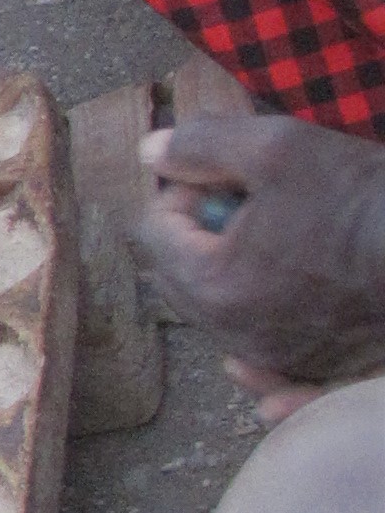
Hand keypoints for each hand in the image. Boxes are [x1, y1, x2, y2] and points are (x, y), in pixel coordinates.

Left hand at [137, 111, 384, 404]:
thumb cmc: (362, 201)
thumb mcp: (278, 148)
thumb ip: (202, 145)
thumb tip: (150, 153)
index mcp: (211, 287)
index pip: (155, 230)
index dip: (188, 188)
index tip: (232, 174)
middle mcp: (235, 338)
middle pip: (180, 273)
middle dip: (204, 232)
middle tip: (258, 200)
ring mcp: (277, 359)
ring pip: (221, 307)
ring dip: (234, 267)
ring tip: (287, 231)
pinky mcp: (315, 367)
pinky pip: (265, 349)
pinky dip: (263, 319)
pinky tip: (278, 293)